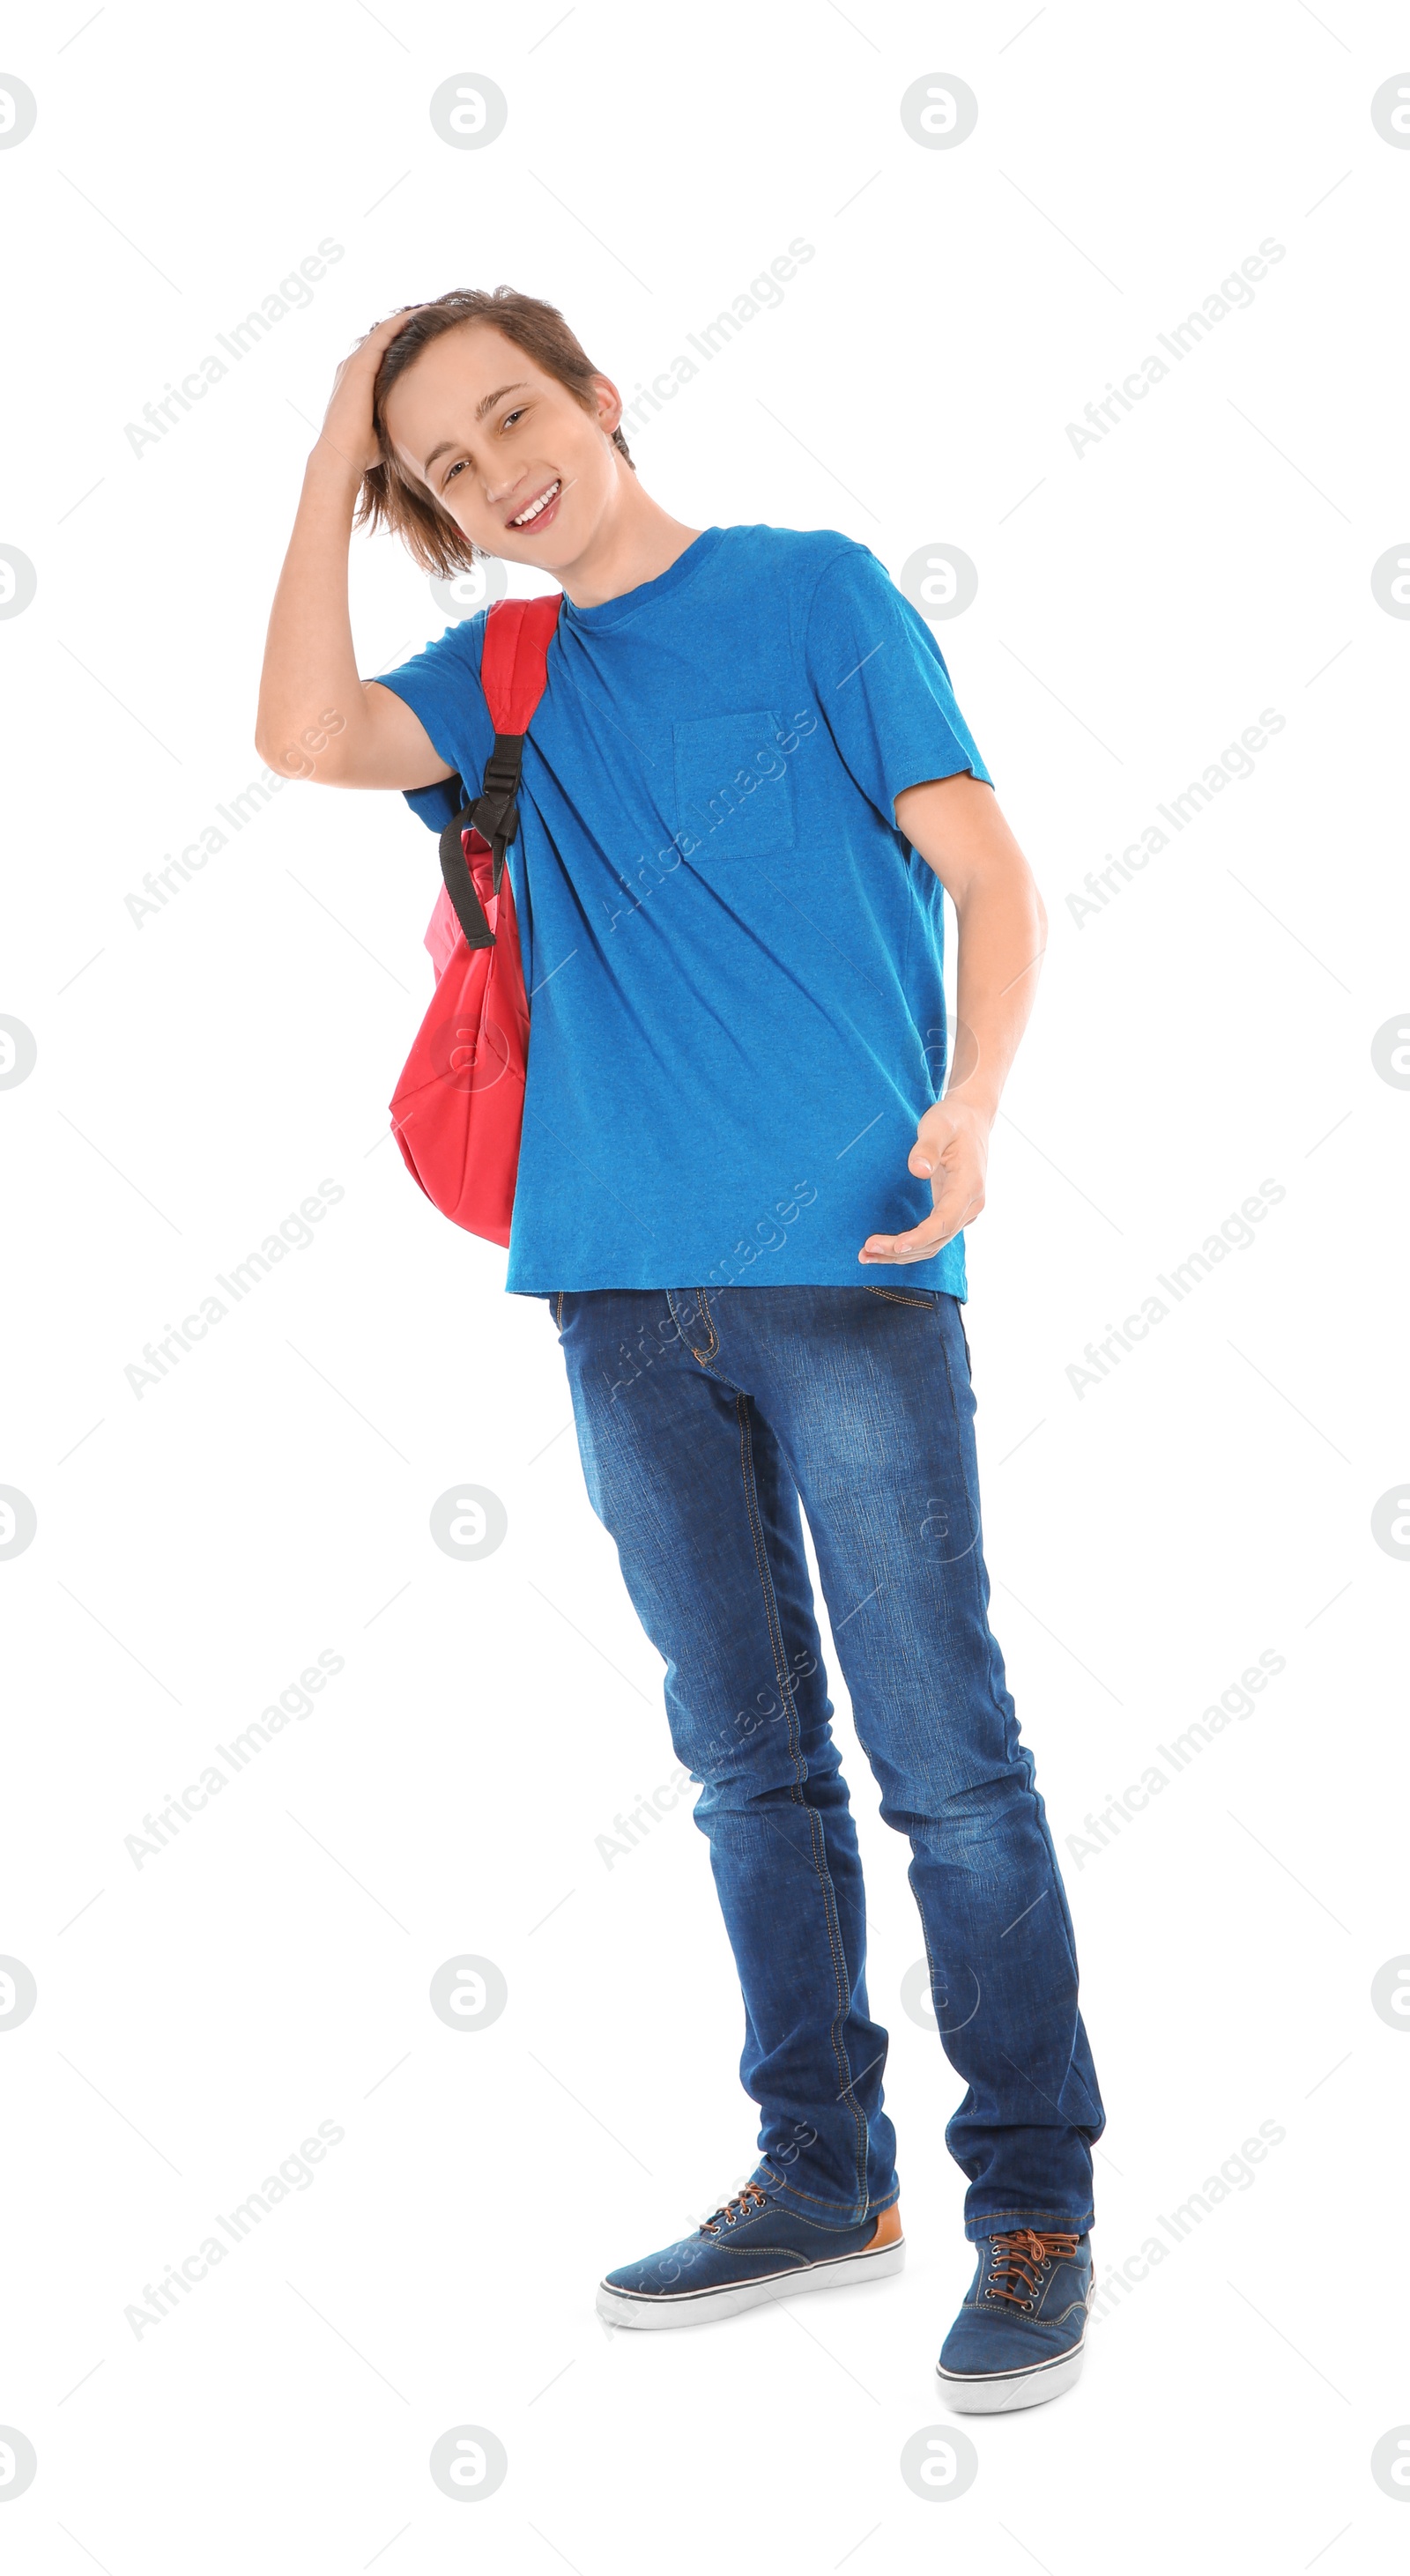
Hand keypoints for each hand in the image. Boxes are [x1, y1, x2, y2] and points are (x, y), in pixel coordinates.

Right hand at [315, 308, 421, 479]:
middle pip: (383, 337)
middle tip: (431, 317)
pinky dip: (402, 322)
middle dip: (406, 326)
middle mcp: (353, 367)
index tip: (425, 337)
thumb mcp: (384, 425)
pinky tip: (420, 315)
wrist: (342, 455)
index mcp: (357, 381)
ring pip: (384, 330)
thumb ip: (397, 414)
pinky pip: (383, 333)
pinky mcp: (360, 364)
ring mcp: (355, 363)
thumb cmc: (363, 450)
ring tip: (429, 310)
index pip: (382, 354)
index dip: (401, 342)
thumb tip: (423, 422)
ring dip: (406, 318)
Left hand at [858, 1093, 990, 1264]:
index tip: (897, 1245)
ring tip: (867, 1255)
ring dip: (902, 1254)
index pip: (945, 1221)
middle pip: (936, 1240)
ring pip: (933, 1244)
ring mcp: (963, 1211)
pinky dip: (910, 1246)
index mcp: (969, 1186)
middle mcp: (970, 1205)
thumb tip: (918, 1170)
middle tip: (866, 1250)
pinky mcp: (953, 1212)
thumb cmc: (953, 1120)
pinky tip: (885, 1248)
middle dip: (901, 1250)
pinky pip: (932, 1237)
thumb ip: (928, 1147)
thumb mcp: (938, 1126)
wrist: (971, 1119)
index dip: (920, 1237)